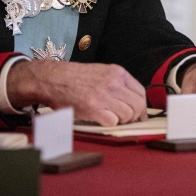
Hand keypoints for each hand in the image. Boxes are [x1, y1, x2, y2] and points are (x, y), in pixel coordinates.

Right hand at [7, 60, 147, 125]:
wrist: (53, 79)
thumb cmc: (75, 77)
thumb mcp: (102, 72)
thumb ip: (118, 83)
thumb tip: (132, 100)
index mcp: (118, 73)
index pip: (141, 92)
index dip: (142, 106)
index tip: (140, 114)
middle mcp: (114, 83)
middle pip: (137, 105)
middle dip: (134, 116)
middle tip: (126, 120)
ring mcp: (104, 95)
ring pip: (127, 115)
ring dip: (122, 121)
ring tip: (112, 118)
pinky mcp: (93, 108)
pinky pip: (113, 122)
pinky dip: (110, 124)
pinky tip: (102, 119)